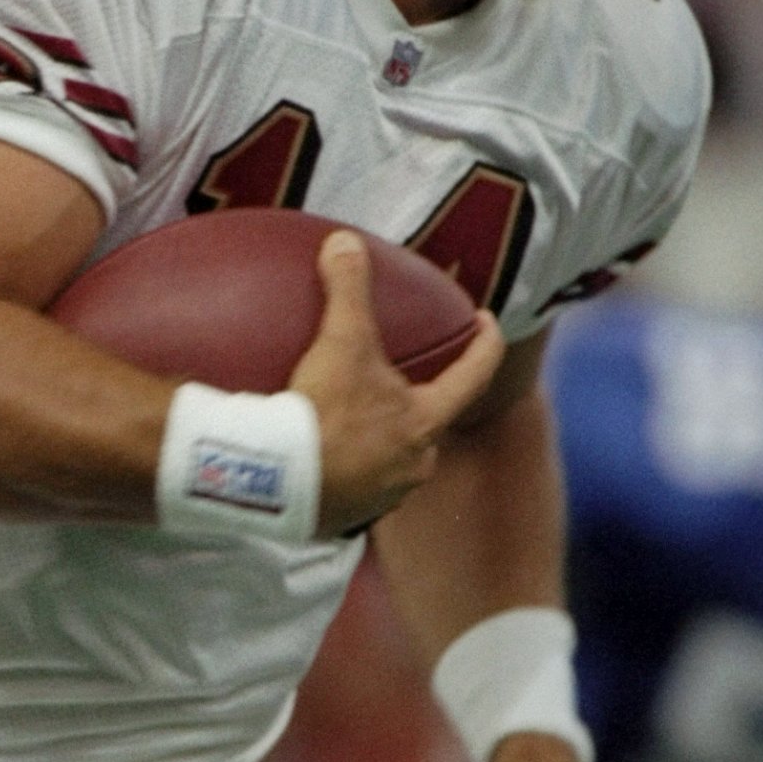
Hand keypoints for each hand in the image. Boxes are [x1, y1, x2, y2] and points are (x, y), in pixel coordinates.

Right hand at [293, 233, 505, 535]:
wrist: (274, 482)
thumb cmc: (321, 413)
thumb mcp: (339, 342)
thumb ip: (348, 289)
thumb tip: (344, 242)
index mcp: (424, 422)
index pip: (472, 375)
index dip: (485, 344)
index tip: (488, 323)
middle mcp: (414, 466)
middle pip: (429, 426)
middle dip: (420, 406)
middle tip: (400, 383)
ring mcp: (381, 498)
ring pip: (394, 463)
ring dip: (381, 444)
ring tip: (357, 425)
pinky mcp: (346, 520)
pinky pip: (356, 490)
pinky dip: (347, 473)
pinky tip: (323, 461)